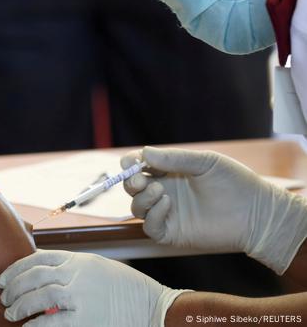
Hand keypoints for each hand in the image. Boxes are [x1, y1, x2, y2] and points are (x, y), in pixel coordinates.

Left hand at [0, 250, 187, 326]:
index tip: (3, 278)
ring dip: (20, 305)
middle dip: (13, 287)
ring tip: (11, 312)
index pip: (37, 258)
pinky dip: (36, 325)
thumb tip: (41, 271)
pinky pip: (52, 322)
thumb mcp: (97, 267)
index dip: (16, 268)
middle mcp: (77, 273)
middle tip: (3, 297)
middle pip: (34, 276)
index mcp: (79, 259)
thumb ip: (71, 267)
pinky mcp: (87, 318)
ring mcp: (81, 295)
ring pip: (38, 296)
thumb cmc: (126, 288)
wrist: (154, 307)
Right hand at [123, 147, 306, 273]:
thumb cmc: (235, 183)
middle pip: (133, 187)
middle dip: (130, 181)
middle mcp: (165, 192)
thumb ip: (174, 158)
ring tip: (159, 190)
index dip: (130, 163)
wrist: (256, 213)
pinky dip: (152, 215)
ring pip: (137, 207)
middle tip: (140, 178)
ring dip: (142, 197)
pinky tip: (166, 203)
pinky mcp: (172, 233)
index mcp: (170, 173)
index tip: (130, 162)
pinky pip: (150, 226)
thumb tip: (144, 152)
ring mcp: (167, 213)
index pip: (140, 167)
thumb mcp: (205, 162)